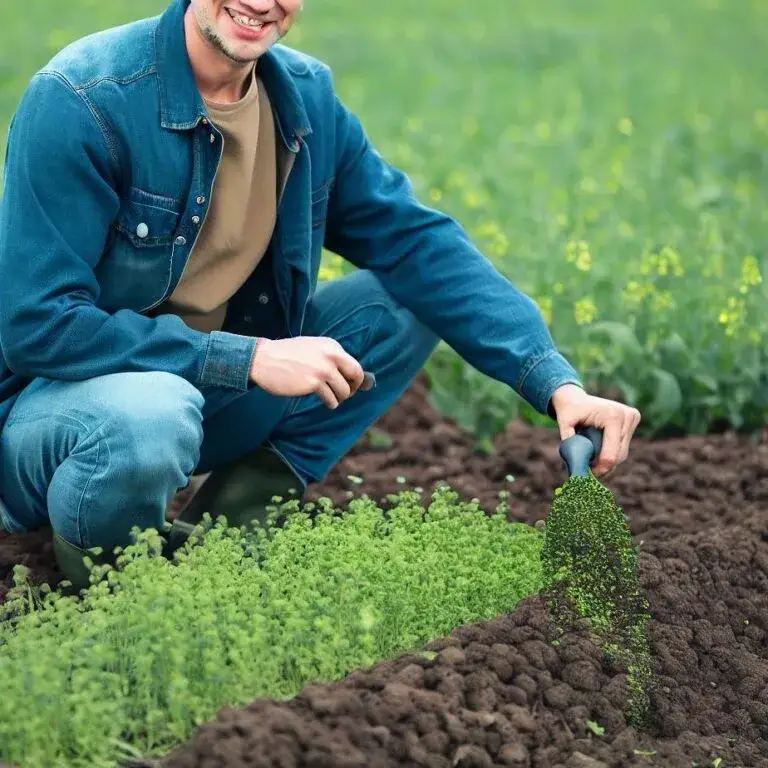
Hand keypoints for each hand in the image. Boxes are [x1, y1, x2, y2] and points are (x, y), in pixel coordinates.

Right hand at [249, 336, 365, 408]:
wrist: (263, 358)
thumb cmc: (286, 354)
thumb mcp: (312, 347)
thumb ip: (329, 357)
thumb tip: (348, 373)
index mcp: (331, 346)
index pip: (355, 365)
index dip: (356, 378)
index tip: (351, 385)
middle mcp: (331, 356)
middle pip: (356, 376)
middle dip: (353, 388)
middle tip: (346, 394)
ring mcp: (323, 370)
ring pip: (344, 391)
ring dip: (340, 398)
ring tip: (332, 399)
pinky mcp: (314, 383)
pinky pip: (331, 398)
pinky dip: (331, 403)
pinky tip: (328, 403)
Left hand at [550, 384, 640, 477]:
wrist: (576, 398)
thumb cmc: (568, 411)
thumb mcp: (564, 423)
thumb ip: (568, 440)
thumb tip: (575, 463)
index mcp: (612, 417)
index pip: (611, 454)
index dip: (600, 468)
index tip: (587, 474)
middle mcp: (626, 416)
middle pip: (619, 455)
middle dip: (604, 467)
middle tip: (589, 472)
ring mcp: (632, 417)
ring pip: (623, 453)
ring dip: (609, 461)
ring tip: (593, 463)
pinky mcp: (633, 419)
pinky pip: (624, 446)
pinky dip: (612, 453)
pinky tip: (600, 454)